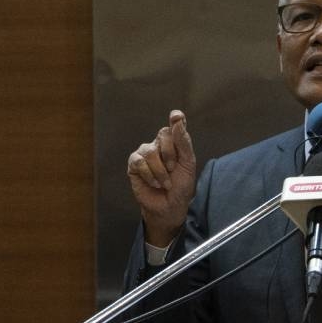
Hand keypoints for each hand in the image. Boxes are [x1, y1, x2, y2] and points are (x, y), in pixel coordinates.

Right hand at [126, 110, 196, 246]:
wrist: (170, 206)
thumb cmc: (180, 186)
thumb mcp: (187, 164)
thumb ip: (183, 142)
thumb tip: (177, 120)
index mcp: (173, 143)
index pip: (174, 126)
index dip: (176, 119)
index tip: (176, 116)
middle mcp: (158, 145)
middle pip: (163, 135)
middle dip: (171, 155)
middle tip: (173, 170)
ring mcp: (144, 153)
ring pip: (150, 151)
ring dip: (161, 171)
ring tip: (165, 182)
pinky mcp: (134, 165)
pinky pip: (140, 163)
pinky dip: (150, 175)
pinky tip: (154, 183)